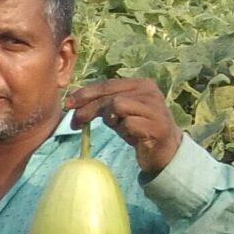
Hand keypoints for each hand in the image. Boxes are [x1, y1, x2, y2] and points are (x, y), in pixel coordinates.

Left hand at [66, 78, 182, 175]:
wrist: (165, 148)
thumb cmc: (139, 127)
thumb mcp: (119, 112)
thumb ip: (103, 103)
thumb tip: (73, 98)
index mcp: (141, 84)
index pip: (106, 84)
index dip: (85, 93)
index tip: (68, 104)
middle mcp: (149, 92)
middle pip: (109, 96)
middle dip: (88, 109)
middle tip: (76, 123)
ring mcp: (154, 108)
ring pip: (117, 106)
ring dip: (111, 120)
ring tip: (119, 127)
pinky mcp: (156, 125)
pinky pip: (128, 124)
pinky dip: (124, 131)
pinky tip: (132, 136)